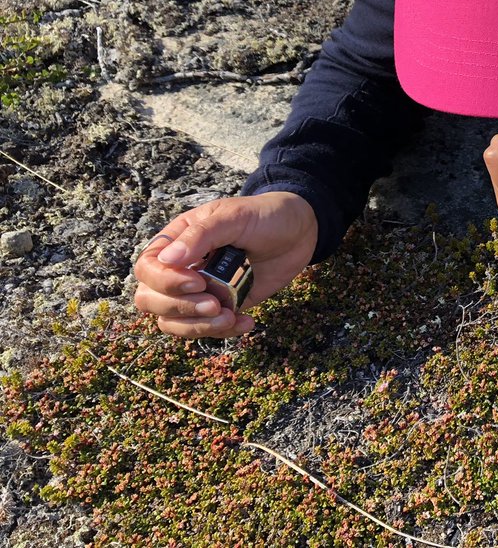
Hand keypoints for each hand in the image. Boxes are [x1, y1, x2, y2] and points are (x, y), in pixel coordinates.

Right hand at [133, 192, 317, 338]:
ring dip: (197, 327)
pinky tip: (246, 321)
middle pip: (150, 299)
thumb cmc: (263, 215)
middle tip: (214, 303)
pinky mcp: (222, 306)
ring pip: (173, 322)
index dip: (164, 282)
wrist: (300, 231)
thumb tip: (167, 258)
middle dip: (179, 308)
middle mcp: (182, 268)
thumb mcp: (233, 216)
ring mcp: (201, 290)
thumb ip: (201, 235)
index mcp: (177, 241)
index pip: (147, 269)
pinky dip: (222, 332)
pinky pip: (207, 329)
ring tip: (230, 316)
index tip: (197, 282)